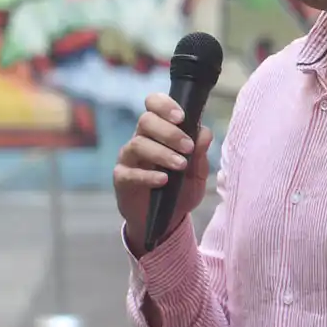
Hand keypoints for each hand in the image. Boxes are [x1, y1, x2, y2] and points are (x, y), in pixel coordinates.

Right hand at [114, 91, 213, 251]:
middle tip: (188, 147)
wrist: (166, 222)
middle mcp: (140, 139)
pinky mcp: (122, 179)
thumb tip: (204, 132)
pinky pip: (130, 172)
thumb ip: (201, 153)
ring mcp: (129, 159)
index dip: (164, 105)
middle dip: (169, 132)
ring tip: (181, 165)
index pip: (153, 105)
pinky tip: (163, 180)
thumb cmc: (180, 191)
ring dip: (162, 153)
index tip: (182, 117)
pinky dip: (148, 175)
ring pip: (138, 144)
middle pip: (145, 121)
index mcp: (158, 132)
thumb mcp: (197, 174)